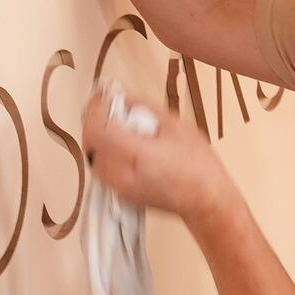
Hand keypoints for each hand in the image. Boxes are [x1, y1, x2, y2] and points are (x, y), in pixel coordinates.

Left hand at [85, 90, 232, 220]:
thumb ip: (143, 107)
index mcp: (137, 155)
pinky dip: (104, 153)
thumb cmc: (197, 165)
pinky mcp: (121, 195)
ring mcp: (120, 188)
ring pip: (92, 157)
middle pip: (90, 142)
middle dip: (94, 121)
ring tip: (116, 126)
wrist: (205, 199)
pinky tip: (121, 145)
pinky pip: (101, 170)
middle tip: (109, 108)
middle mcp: (123, 174)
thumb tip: (123, 95)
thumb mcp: (174, 125)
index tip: (102, 97)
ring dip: (98, 138)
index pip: (98, 129)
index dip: (94, 109)